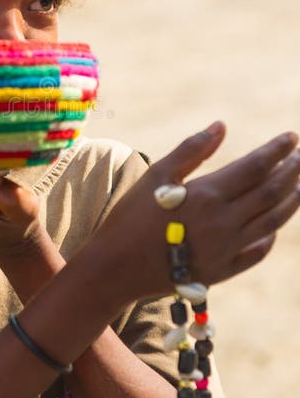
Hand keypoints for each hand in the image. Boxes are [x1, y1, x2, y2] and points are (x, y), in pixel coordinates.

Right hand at [99, 121, 299, 296]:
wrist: (116, 268)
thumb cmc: (130, 216)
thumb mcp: (155, 175)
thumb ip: (192, 150)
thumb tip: (221, 126)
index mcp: (209, 194)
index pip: (256, 167)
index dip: (277, 150)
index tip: (292, 136)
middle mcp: (225, 222)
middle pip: (270, 193)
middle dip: (291, 172)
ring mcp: (226, 249)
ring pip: (272, 222)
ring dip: (291, 201)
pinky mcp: (221, 271)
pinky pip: (256, 252)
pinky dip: (270, 237)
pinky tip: (274, 228)